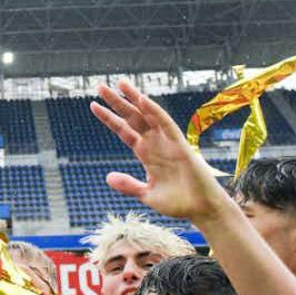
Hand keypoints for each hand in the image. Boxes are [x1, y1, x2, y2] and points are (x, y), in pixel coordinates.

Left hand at [89, 81, 232, 225]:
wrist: (202, 211)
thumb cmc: (178, 203)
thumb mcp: (147, 194)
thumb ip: (129, 185)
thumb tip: (108, 177)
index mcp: (146, 153)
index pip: (124, 131)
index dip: (109, 118)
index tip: (93, 105)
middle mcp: (155, 144)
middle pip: (132, 118)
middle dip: (117, 102)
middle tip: (100, 87)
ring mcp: (167, 142)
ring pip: (148, 115)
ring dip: (134, 99)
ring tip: (120, 83)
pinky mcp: (180, 145)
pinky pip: (166, 124)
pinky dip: (154, 111)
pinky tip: (142, 99)